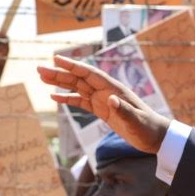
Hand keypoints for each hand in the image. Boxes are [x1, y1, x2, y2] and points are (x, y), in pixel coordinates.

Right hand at [38, 55, 170, 152]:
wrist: (155, 137)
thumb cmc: (147, 128)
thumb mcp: (135, 121)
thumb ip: (123, 110)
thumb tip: (110, 99)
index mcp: (113, 89)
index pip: (89, 73)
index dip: (72, 66)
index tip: (56, 58)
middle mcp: (106, 91)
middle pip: (79, 79)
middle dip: (59, 73)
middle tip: (39, 69)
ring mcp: (103, 100)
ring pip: (77, 88)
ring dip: (60, 83)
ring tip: (42, 78)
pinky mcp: (102, 110)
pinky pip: (81, 102)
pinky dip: (67, 98)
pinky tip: (53, 97)